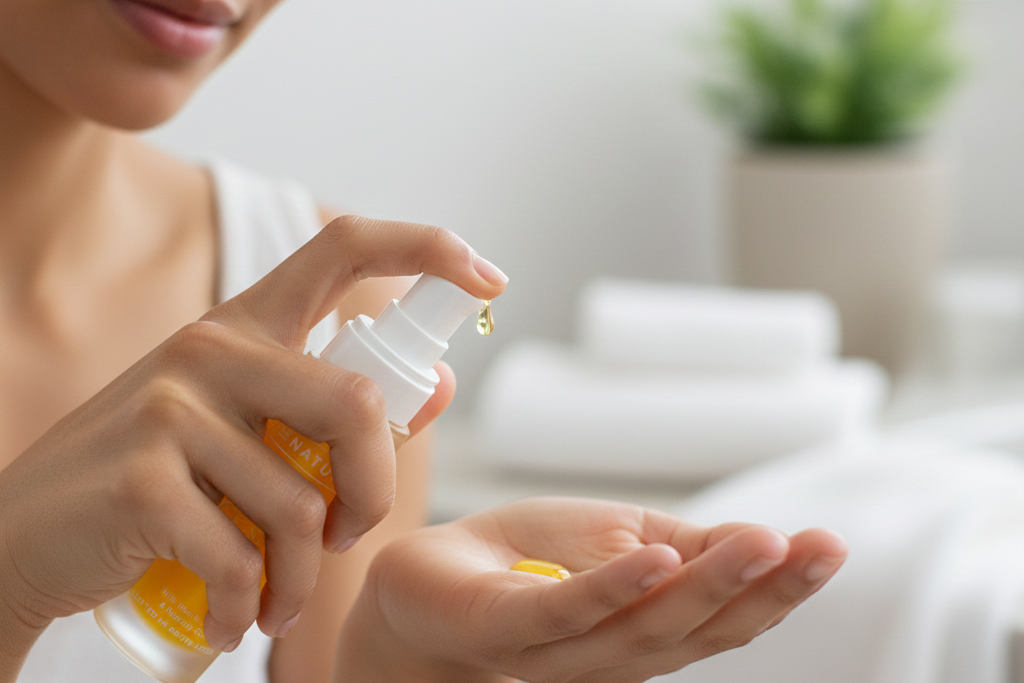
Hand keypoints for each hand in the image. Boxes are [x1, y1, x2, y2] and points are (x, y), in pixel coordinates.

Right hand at [0, 216, 506, 667]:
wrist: (19, 538)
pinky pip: (245, 558)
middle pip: (359, 404)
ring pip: (306, 504)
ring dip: (304, 578)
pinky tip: (234, 618)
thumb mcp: (240, 431)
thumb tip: (438, 387)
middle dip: (376, 492)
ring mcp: (172, 409)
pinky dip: (252, 607)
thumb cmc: (149, 483)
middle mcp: (211, 350)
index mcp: (244, 326)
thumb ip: (329, 411)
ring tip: (277, 599)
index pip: (343, 248)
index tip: (488, 277)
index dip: (425, 248)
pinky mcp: (143, 479)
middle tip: (347, 537)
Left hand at [336, 497, 847, 682]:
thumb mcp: (615, 541)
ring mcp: (557, 652)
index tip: (831, 546)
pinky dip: (612, 588)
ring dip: (705, 587)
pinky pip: (563, 615)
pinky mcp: (505, 631)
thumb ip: (681, 551)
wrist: (427, 580)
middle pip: (696, 633)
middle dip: (763, 592)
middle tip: (818, 549)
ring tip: (759, 546)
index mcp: (643, 631)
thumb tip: (762, 543)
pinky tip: (653, 558)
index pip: (722, 618)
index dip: (780, 589)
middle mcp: (610, 657)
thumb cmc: (525, 564)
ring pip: (642, 629)